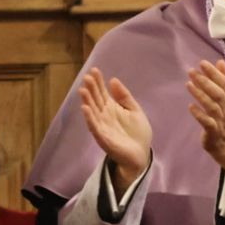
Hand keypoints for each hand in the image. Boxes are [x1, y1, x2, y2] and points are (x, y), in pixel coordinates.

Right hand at [77, 67, 151, 192]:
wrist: (141, 154)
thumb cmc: (137, 133)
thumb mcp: (134, 110)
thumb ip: (124, 96)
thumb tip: (113, 80)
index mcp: (111, 108)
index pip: (102, 92)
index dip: (98, 82)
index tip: (94, 70)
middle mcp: (104, 116)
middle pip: (95, 100)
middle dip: (91, 89)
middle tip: (87, 77)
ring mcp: (102, 127)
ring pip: (92, 112)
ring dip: (87, 102)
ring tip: (83, 90)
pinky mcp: (103, 138)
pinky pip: (94, 127)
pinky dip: (89, 118)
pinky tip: (85, 109)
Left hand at [187, 59, 224, 172]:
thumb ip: (224, 79)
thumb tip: (220, 61)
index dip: (215, 73)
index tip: (203, 63)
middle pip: (218, 93)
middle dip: (206, 81)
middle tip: (192, 71)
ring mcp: (221, 120)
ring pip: (212, 106)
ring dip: (200, 95)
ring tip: (188, 84)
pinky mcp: (213, 131)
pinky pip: (207, 122)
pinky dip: (199, 114)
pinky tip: (190, 106)